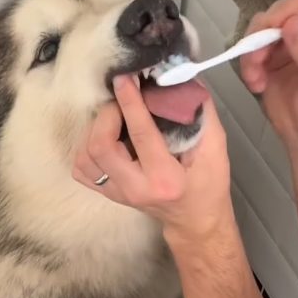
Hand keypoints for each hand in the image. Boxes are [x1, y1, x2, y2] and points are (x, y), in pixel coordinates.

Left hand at [72, 75, 233, 244]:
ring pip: (85, 157)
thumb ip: (201, 112)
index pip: (141, 134)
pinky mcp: (108, 193)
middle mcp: (136, 188)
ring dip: (95, 129)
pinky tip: (105, 137)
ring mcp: (118, 194)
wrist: (194, 219)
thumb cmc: (208, 184)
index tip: (125, 78)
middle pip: (101, 147)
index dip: (130, 102)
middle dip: (107, 115)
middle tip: (122, 101)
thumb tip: (180, 78)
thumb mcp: (216, 149)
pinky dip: (87, 147)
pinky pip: (81, 168)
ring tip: (114, 118)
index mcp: (165, 178)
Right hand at [240, 0, 297, 161]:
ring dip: (252, 50)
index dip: (293, 7)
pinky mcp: (270, 56)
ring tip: (256, 78)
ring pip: (261, 27)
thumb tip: (293, 23)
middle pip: (283, 10)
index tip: (276, 27)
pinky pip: (251, 47)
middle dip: (265, 32)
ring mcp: (289, 42)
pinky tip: (256, 85)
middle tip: (258, 57)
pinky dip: (248, 64)